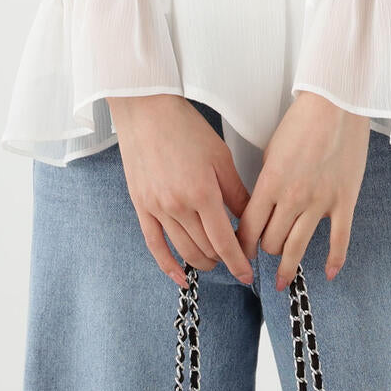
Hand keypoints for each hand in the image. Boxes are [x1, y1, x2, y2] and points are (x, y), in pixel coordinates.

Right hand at [108, 94, 254, 289]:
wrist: (147, 112)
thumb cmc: (185, 127)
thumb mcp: (220, 156)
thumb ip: (236, 191)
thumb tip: (249, 217)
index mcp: (203, 193)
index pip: (224, 241)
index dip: (238, 262)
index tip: (248, 274)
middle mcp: (178, 207)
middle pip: (205, 248)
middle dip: (223, 260)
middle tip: (235, 260)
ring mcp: (157, 209)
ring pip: (183, 250)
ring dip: (202, 262)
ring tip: (215, 262)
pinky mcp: (141, 207)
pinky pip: (155, 245)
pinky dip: (168, 265)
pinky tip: (181, 278)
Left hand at [236, 92, 371, 291]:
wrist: (336, 104)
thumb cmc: (301, 122)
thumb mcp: (271, 150)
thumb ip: (266, 181)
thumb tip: (260, 206)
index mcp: (270, 183)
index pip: (248, 227)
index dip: (240, 246)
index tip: (237, 256)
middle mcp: (293, 197)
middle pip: (271, 241)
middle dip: (265, 250)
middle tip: (264, 255)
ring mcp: (320, 202)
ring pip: (297, 247)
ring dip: (287, 267)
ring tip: (282, 282)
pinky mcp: (344, 201)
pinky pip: (338, 240)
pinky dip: (334, 260)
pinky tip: (329, 274)